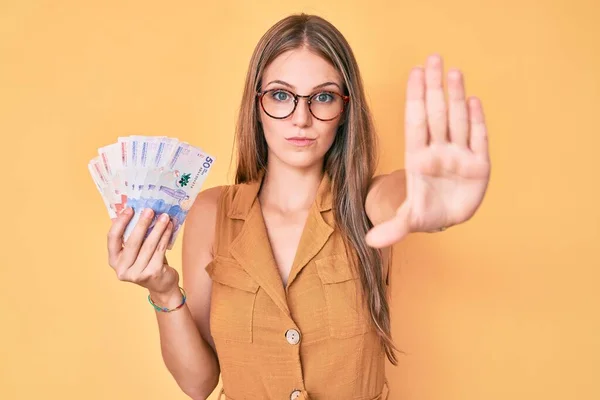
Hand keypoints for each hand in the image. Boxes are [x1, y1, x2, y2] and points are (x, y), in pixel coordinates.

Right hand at [107, 207, 178, 294]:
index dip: (121, 222)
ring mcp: (136, 274)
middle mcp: (122, 269)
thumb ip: (134, 236)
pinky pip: (159, 250)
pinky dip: (165, 237)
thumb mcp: (137, 251)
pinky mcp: (152, 274)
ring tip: (165, 217)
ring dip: (157, 228)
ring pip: (148, 245)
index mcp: (114, 260)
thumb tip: (138, 211)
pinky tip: (170, 227)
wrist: (162, 285)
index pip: (112, 238)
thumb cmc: (148, 263)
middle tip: (150, 210)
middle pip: (132, 241)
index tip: (130, 209)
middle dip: (142, 223)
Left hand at [366, 54, 490, 247]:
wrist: (446, 217)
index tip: (415, 73)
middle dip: (434, 87)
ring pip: (457, 119)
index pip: (416, 122)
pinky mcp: (479, 164)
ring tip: (453, 71)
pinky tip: (474, 99)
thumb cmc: (424, 212)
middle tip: (433, 57)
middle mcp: (438, 151)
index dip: (416, 98)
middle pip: (436, 113)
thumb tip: (369, 243)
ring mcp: (459, 155)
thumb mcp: (407, 221)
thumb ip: (392, 228)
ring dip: (456, 96)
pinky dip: (478, 120)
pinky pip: (478, 137)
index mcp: (418, 158)